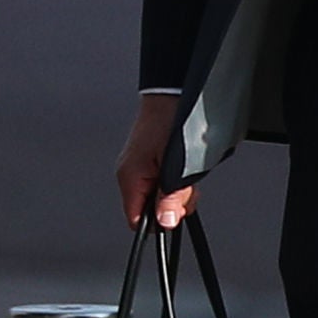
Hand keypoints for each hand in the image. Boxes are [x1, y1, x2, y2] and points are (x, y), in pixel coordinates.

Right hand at [117, 92, 195, 229]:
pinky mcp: (151, 160)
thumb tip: (166, 220)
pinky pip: (163, 181)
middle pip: (150, 209)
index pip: (136, 220)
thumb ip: (170, 196)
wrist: (172, 94)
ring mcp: (141, 167)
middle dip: (172, 204)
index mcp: (130, 177)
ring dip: (177, 190)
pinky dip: (176, 179)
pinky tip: (185, 167)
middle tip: (186, 189)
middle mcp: (131, 174)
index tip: (174, 214)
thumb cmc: (170, 122)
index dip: (157, 222)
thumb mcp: (175, 166)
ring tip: (187, 173)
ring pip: (160, 196)